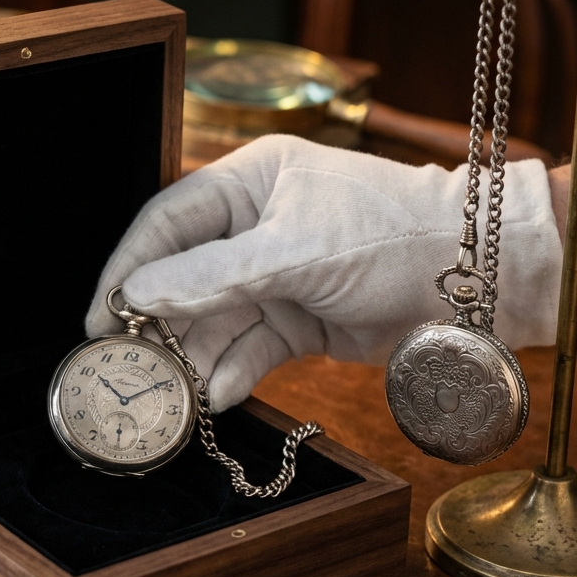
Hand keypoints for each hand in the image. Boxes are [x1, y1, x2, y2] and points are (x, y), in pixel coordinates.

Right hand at [85, 135, 563, 411]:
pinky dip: (233, 371)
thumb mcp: (295, 250)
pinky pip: (249, 349)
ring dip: (192, 357)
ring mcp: (276, 277)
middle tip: (125, 365)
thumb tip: (139, 294)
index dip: (128, 268)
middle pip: (183, 278)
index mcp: (250, 182)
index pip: (167, 223)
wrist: (476, 280)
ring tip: (171, 394)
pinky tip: (219, 395)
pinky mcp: (298, 322)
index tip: (100, 315)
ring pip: (213, 321)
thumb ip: (213, 276)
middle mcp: (254, 227)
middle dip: (156, 323)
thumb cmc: (391, 236)